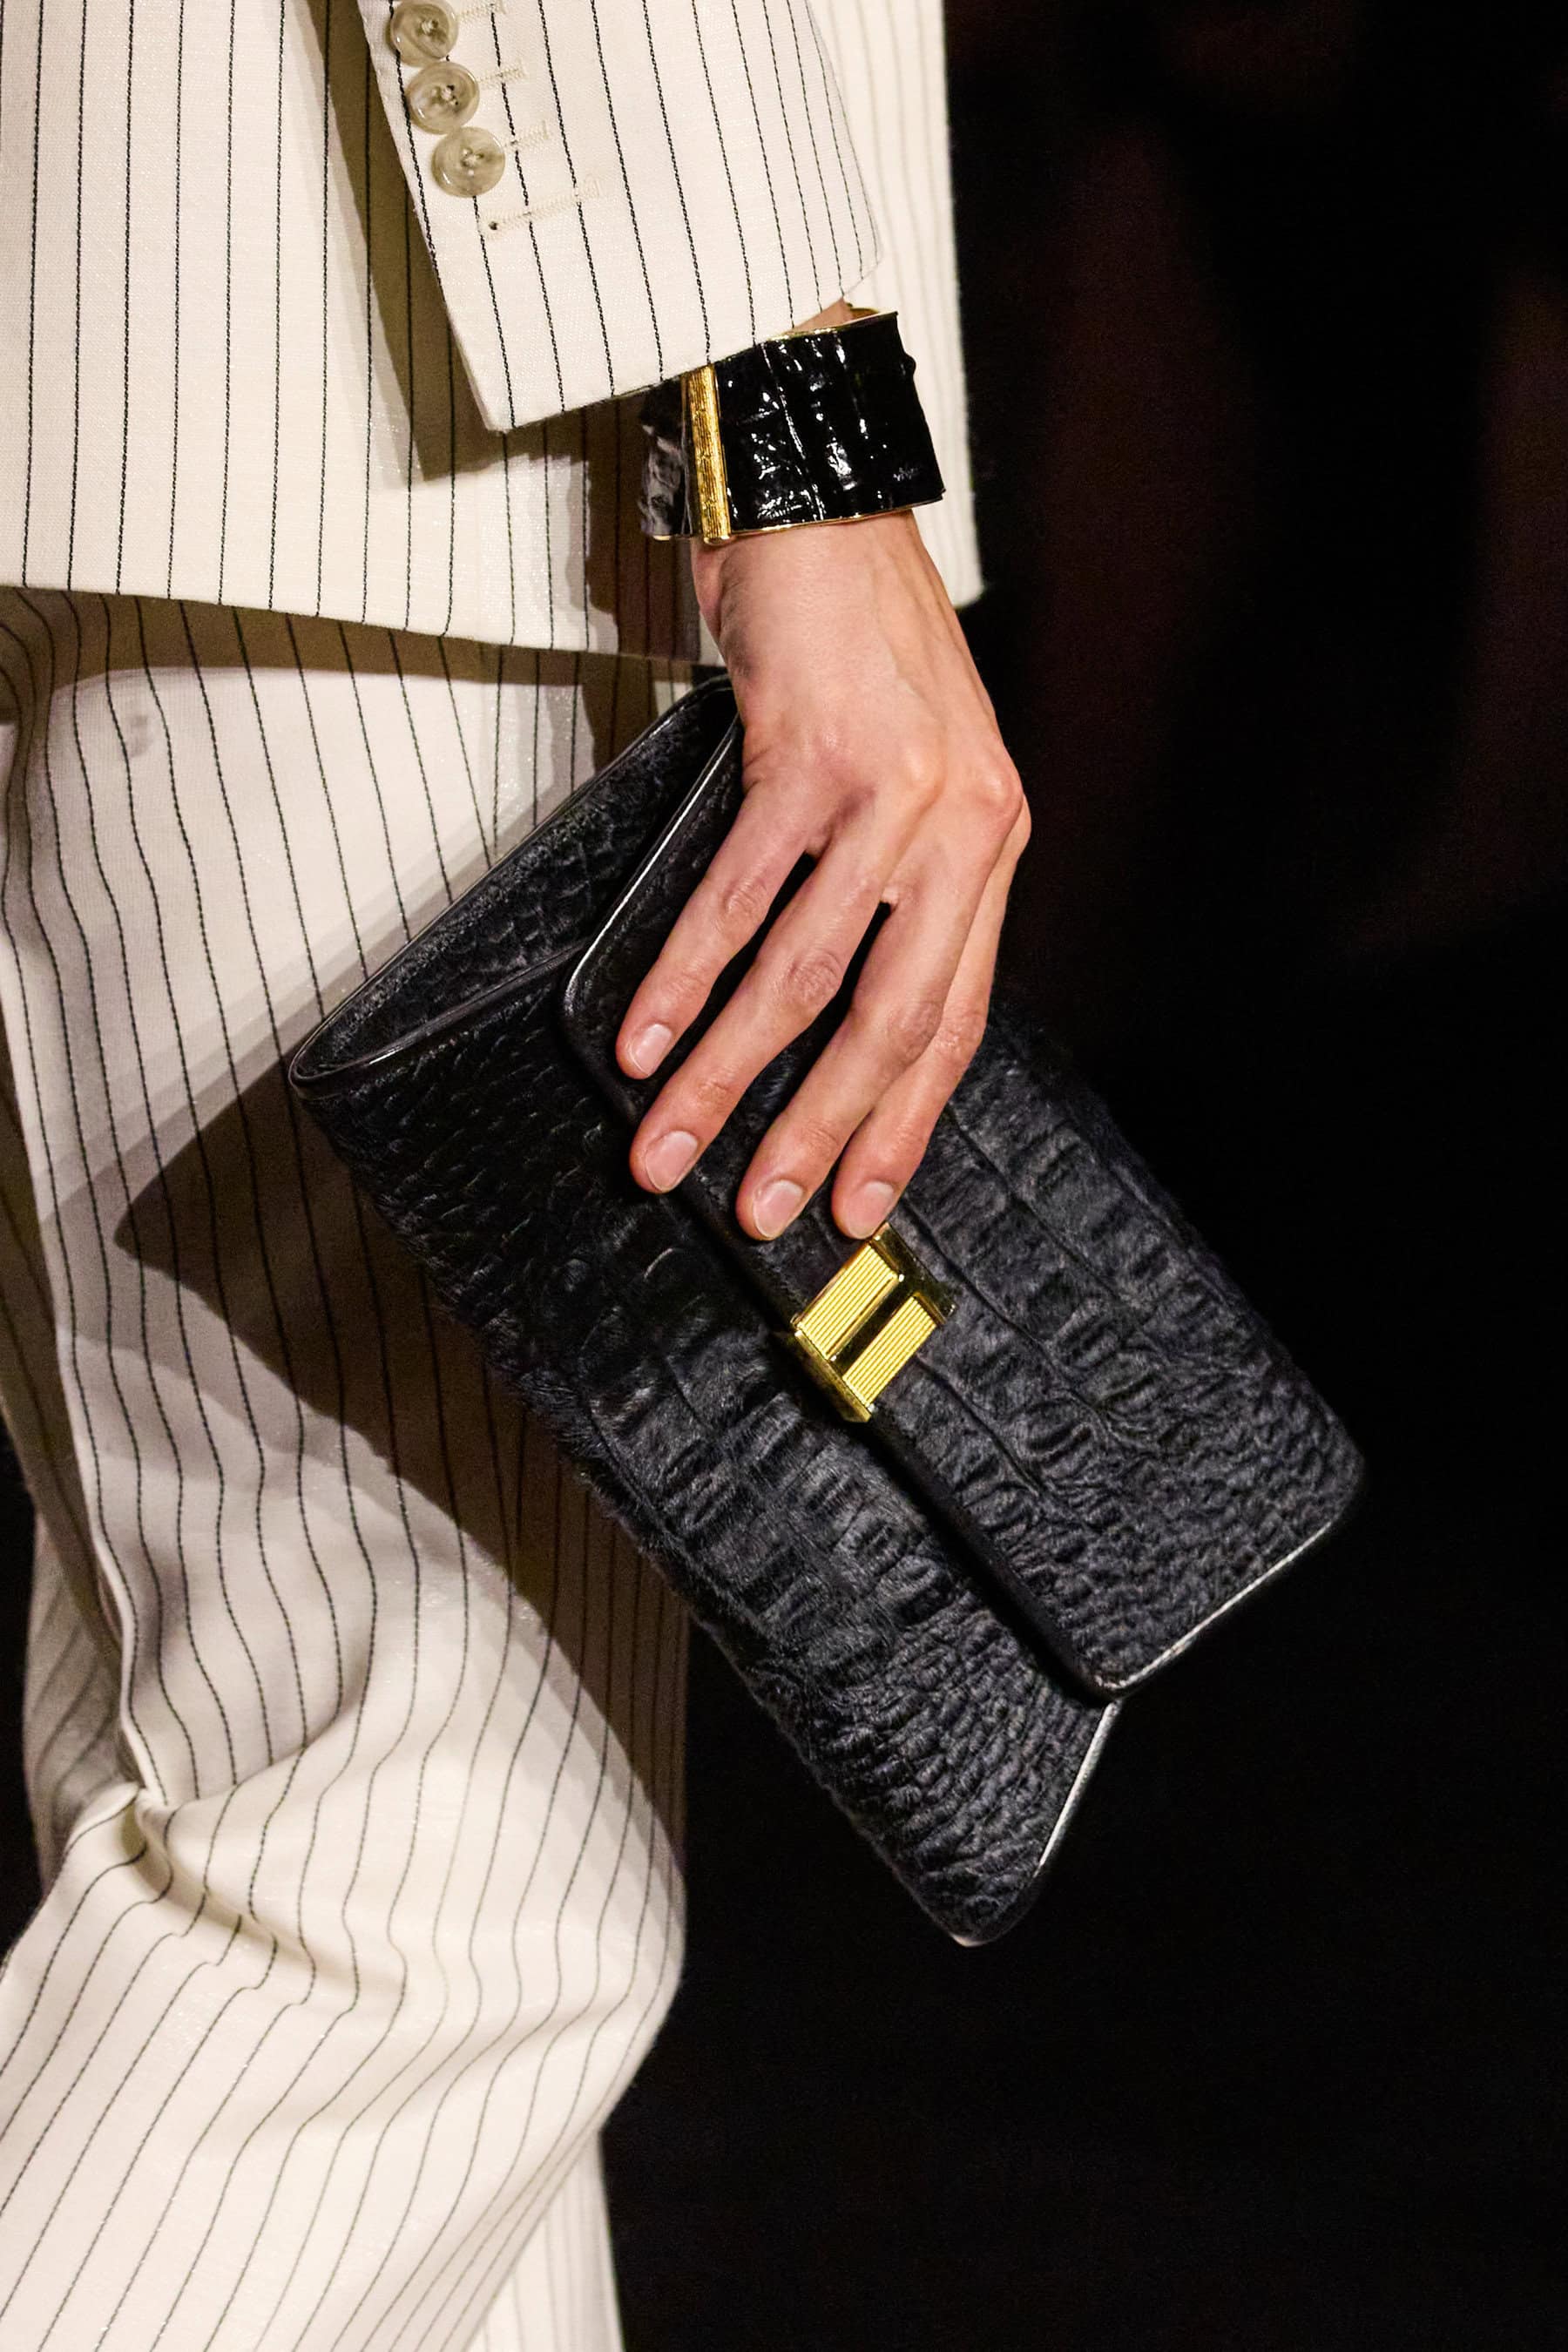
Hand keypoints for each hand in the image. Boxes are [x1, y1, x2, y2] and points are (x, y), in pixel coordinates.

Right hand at [616, 467, 1027, 1243]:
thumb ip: (898, 880)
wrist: (823, 495)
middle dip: (817, 1131)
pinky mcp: (810, 754)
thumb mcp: (915, 767)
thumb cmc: (858, 640)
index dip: (904, 1121)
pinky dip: (681, 975)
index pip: (957, 1018)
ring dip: (725, 1074)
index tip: (858, 1198)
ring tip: (670, 1144)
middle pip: (889, 1021)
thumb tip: (835, 1009)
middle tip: (762, 1208)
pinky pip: (737, 894)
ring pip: (803, 975)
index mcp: (992, 844)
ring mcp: (890, 792)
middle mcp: (961, 827)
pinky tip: (644, 1033)